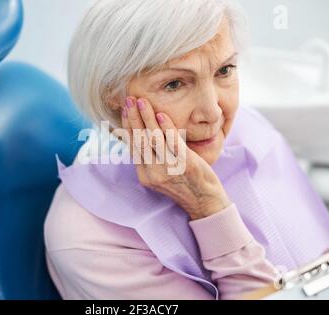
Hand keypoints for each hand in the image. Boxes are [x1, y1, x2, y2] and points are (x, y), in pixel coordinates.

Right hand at [121, 96, 231, 219]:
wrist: (205, 201)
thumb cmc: (184, 184)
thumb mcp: (161, 173)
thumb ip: (151, 157)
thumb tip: (142, 135)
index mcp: (145, 175)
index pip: (133, 146)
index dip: (127, 126)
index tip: (124, 110)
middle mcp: (153, 172)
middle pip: (139, 140)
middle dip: (132, 118)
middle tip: (128, 99)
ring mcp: (168, 168)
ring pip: (153, 139)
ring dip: (146, 117)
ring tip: (141, 101)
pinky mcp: (184, 164)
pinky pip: (172, 142)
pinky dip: (166, 127)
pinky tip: (161, 114)